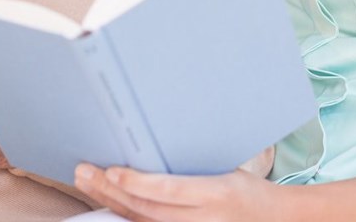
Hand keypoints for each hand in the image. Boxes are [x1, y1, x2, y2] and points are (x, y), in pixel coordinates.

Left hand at [73, 164, 284, 221]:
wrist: (271, 220)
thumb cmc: (247, 189)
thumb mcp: (226, 169)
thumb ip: (190, 167)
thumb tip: (151, 142)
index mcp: (216, 194)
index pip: (168, 191)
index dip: (137, 182)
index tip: (111, 169)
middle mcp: (202, 219)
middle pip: (145, 207)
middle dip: (110, 188)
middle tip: (84, 169)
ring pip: (140, 220)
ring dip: (108, 200)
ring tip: (86, 180)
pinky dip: (122, 213)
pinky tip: (105, 199)